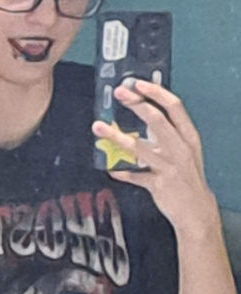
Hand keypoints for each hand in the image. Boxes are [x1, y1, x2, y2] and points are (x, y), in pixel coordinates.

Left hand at [92, 78, 216, 228]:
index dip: (156, 93)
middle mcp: (180, 148)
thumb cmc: (186, 176)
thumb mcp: (184, 151)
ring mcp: (169, 166)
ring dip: (116, 136)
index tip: (138, 83)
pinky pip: (134, 176)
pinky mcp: (158, 184)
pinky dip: (121, 172)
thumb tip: (142, 113)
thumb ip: (165, 133)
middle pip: (157, 120)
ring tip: (98, 127)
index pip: (174, 107)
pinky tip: (110, 168)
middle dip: (136, 104)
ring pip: (139, 147)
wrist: (196, 209)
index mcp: (188, 136)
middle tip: (118, 94)